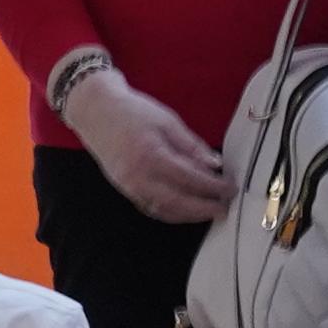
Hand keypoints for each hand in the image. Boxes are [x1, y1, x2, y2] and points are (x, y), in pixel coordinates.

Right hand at [63, 70, 234, 225]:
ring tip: (210, 212)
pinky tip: (186, 211)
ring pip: (163, 210)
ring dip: (188, 215)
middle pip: (177, 202)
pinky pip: (150, 208)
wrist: (96, 111)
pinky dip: (171, 213)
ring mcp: (128, 186)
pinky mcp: (124, 189)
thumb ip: (192, 146)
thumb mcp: (168, 121)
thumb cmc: (133, 112)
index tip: (231, 189)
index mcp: (151, 155)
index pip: (190, 179)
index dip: (213, 187)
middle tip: (225, 208)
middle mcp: (137, 176)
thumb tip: (215, 165)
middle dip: (203, 209)